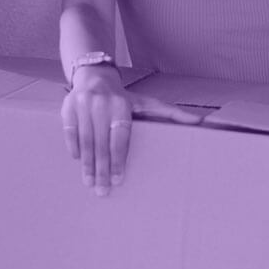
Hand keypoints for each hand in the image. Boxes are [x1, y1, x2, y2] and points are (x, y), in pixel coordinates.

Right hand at [60, 66, 200, 196]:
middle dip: (101, 170)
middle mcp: (101, 104)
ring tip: (90, 184)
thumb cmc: (125, 98)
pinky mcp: (67, 108)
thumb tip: (201, 122)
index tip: (119, 179)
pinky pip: (69, 132)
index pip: (120, 137)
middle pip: (102, 143)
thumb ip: (173, 114)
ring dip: (87, 165)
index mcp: (121, 105)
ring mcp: (82, 105)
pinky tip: (78, 163)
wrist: (95, 76)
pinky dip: (74, 148)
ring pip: (85, 141)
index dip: (119, 159)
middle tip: (103, 191)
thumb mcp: (149, 103)